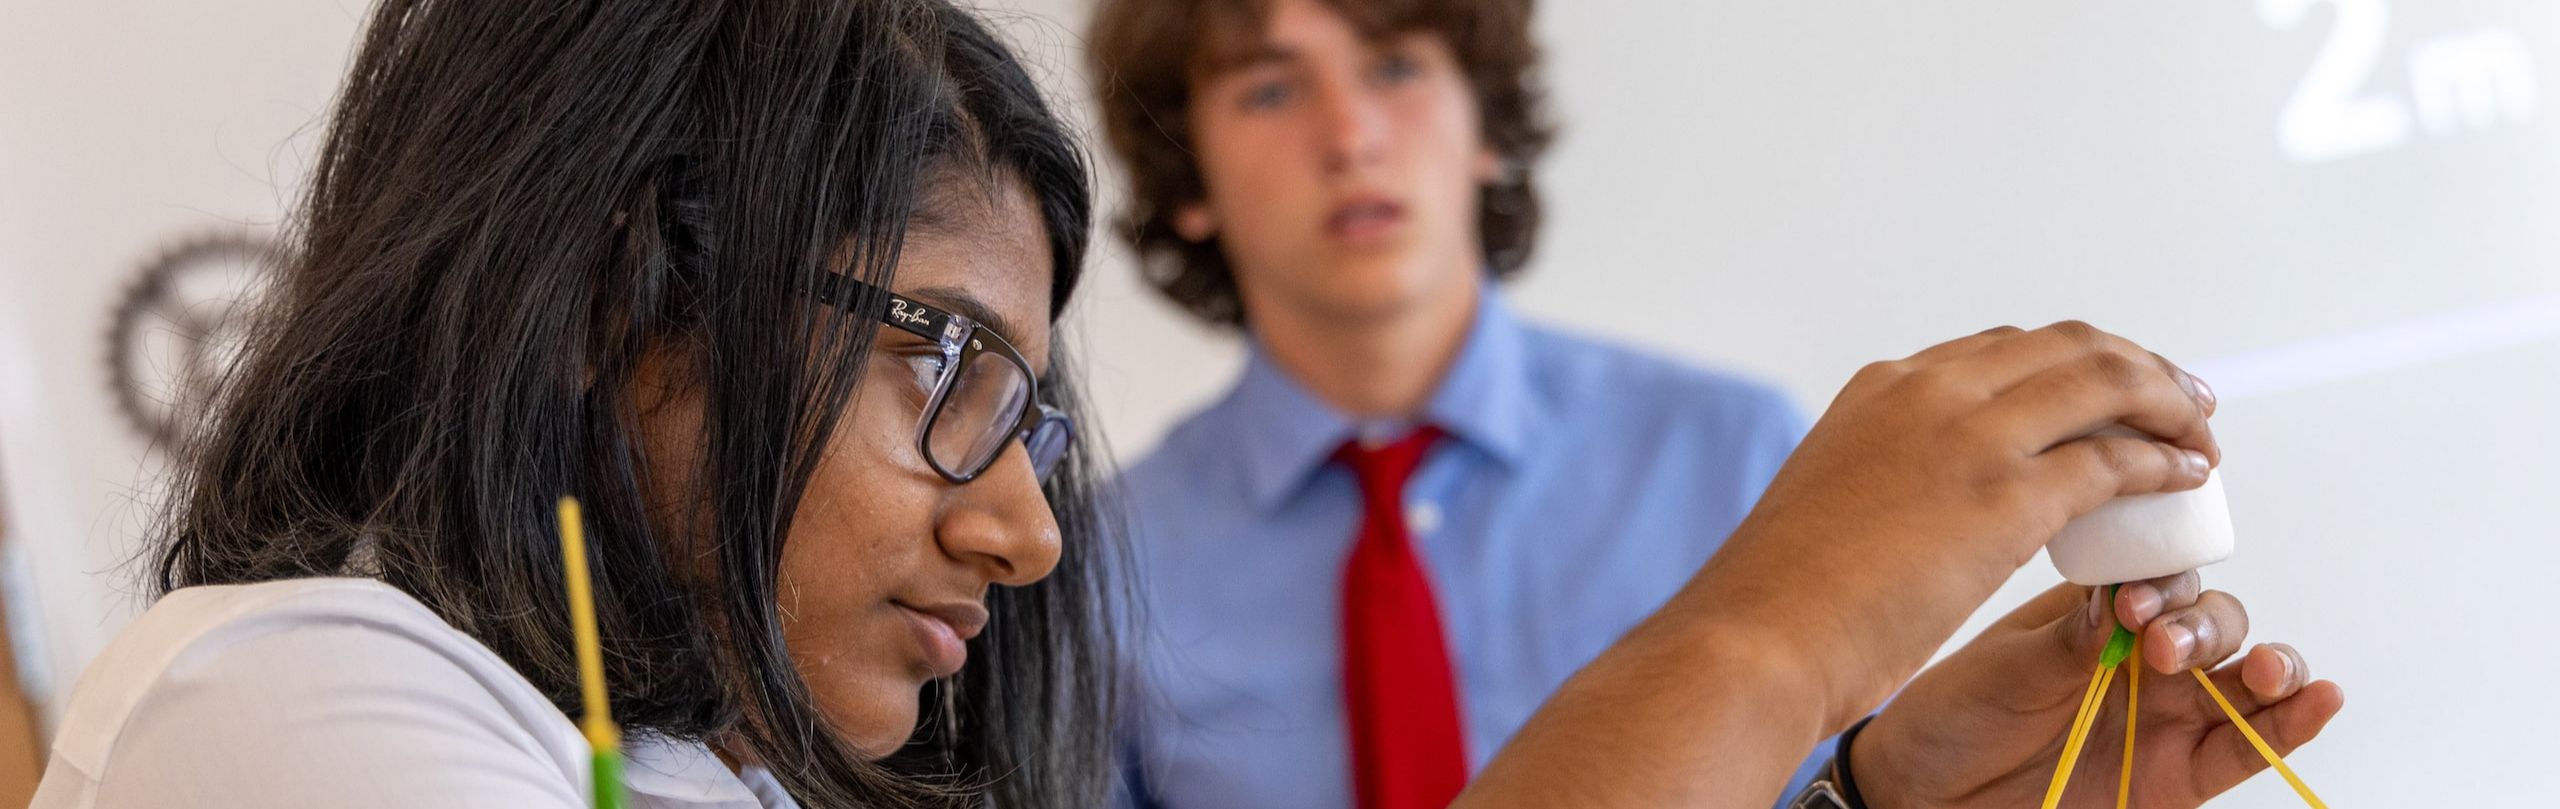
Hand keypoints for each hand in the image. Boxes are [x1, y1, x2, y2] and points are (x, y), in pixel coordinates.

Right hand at [1468, 323, 2227, 808]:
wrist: (1757, 637)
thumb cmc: (1786, 596)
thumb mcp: (1838, 496)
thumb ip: (1893, 474)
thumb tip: (1933, 503)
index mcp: (1884, 388)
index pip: (2004, 350)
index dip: (2074, 364)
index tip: (2111, 392)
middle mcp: (1930, 391)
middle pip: (2067, 346)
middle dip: (2138, 366)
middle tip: (2182, 400)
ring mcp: (1970, 436)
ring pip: (2106, 381)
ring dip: (2168, 402)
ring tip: (2200, 434)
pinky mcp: (2005, 496)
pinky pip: (2116, 461)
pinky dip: (2163, 463)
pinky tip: (2184, 479)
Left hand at [1852, 576, 2345, 808]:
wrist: (1929, 789)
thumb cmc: (1956, 715)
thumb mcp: (2008, 665)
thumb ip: (2074, 635)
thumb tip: (2123, 592)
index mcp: (2102, 611)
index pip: (2163, 573)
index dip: (2163, 580)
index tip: (2133, 600)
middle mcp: (2145, 654)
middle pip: (2212, 618)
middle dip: (2202, 624)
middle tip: (2161, 644)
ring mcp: (2167, 712)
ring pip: (2244, 678)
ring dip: (2266, 665)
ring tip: (2263, 670)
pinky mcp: (2180, 772)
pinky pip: (2245, 746)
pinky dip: (2289, 725)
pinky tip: (2319, 699)